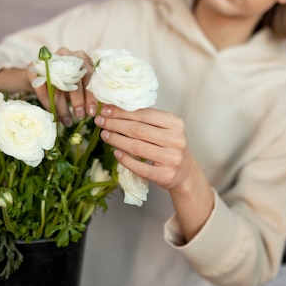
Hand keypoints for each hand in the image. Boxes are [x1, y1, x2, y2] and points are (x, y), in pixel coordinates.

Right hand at [28, 47, 97, 125]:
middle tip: (80, 116)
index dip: (91, 95)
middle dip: (78, 101)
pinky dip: (48, 103)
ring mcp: (50, 60)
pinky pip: (42, 88)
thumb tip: (102, 110)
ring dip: (63, 107)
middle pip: (75, 79)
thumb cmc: (66, 83)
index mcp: (83, 58)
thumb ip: (89, 92)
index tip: (92, 112)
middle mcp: (68, 55)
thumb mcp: (79, 85)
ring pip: (58, 86)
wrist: (38, 76)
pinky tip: (54, 116)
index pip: (90, 76)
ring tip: (67, 122)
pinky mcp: (34, 67)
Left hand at [96, 105, 214, 240]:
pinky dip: (126, 160)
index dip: (122, 112)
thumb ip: (146, 120)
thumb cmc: (170, 146)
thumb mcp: (165, 129)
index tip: (105, 109)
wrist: (185, 172)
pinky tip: (116, 153)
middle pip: (138, 130)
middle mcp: (176, 140)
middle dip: (115, 124)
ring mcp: (171, 158)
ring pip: (137, 147)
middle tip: (100, 121)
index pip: (144, 114)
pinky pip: (140, 167)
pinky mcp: (164, 175)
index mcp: (175, 123)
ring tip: (104, 135)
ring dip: (117, 140)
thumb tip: (114, 110)